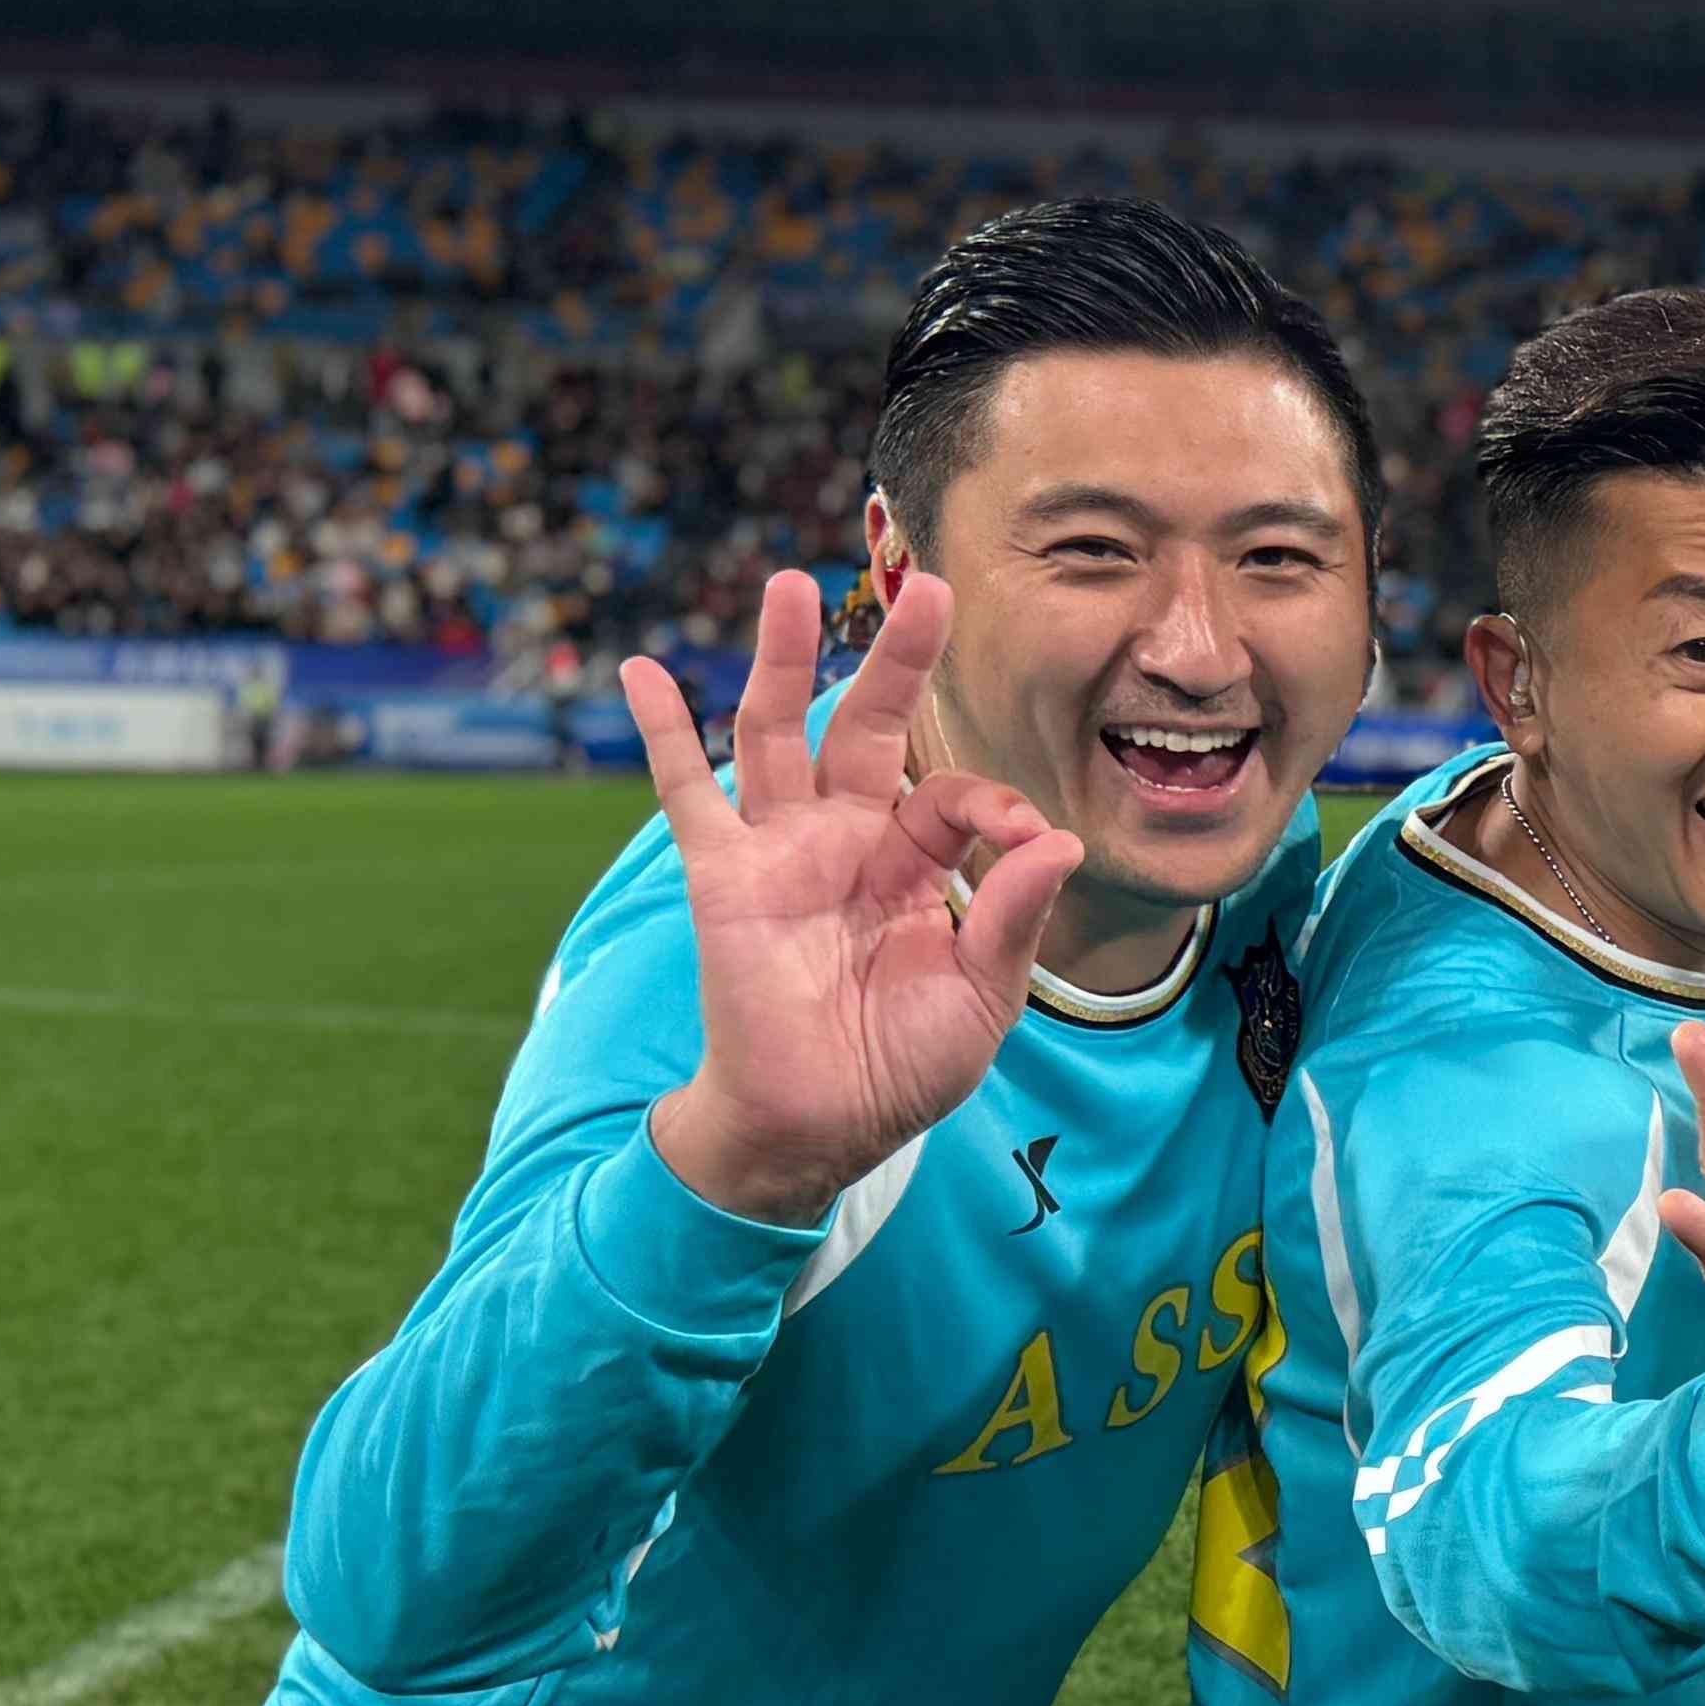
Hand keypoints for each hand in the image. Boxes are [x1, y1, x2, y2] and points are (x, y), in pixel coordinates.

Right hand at [633, 569, 1076, 1229]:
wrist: (823, 1122)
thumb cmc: (905, 1062)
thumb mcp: (984, 994)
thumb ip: (1014, 914)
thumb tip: (1062, 840)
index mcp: (918, 862)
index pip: (955, 796)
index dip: (994, 806)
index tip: (1024, 840)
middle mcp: (849, 839)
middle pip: (868, 726)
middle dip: (896, 659)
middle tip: (926, 583)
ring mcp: (782, 849)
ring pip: (779, 733)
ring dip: (783, 660)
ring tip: (790, 583)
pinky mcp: (723, 875)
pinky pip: (687, 792)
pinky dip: (664, 732)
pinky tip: (642, 672)